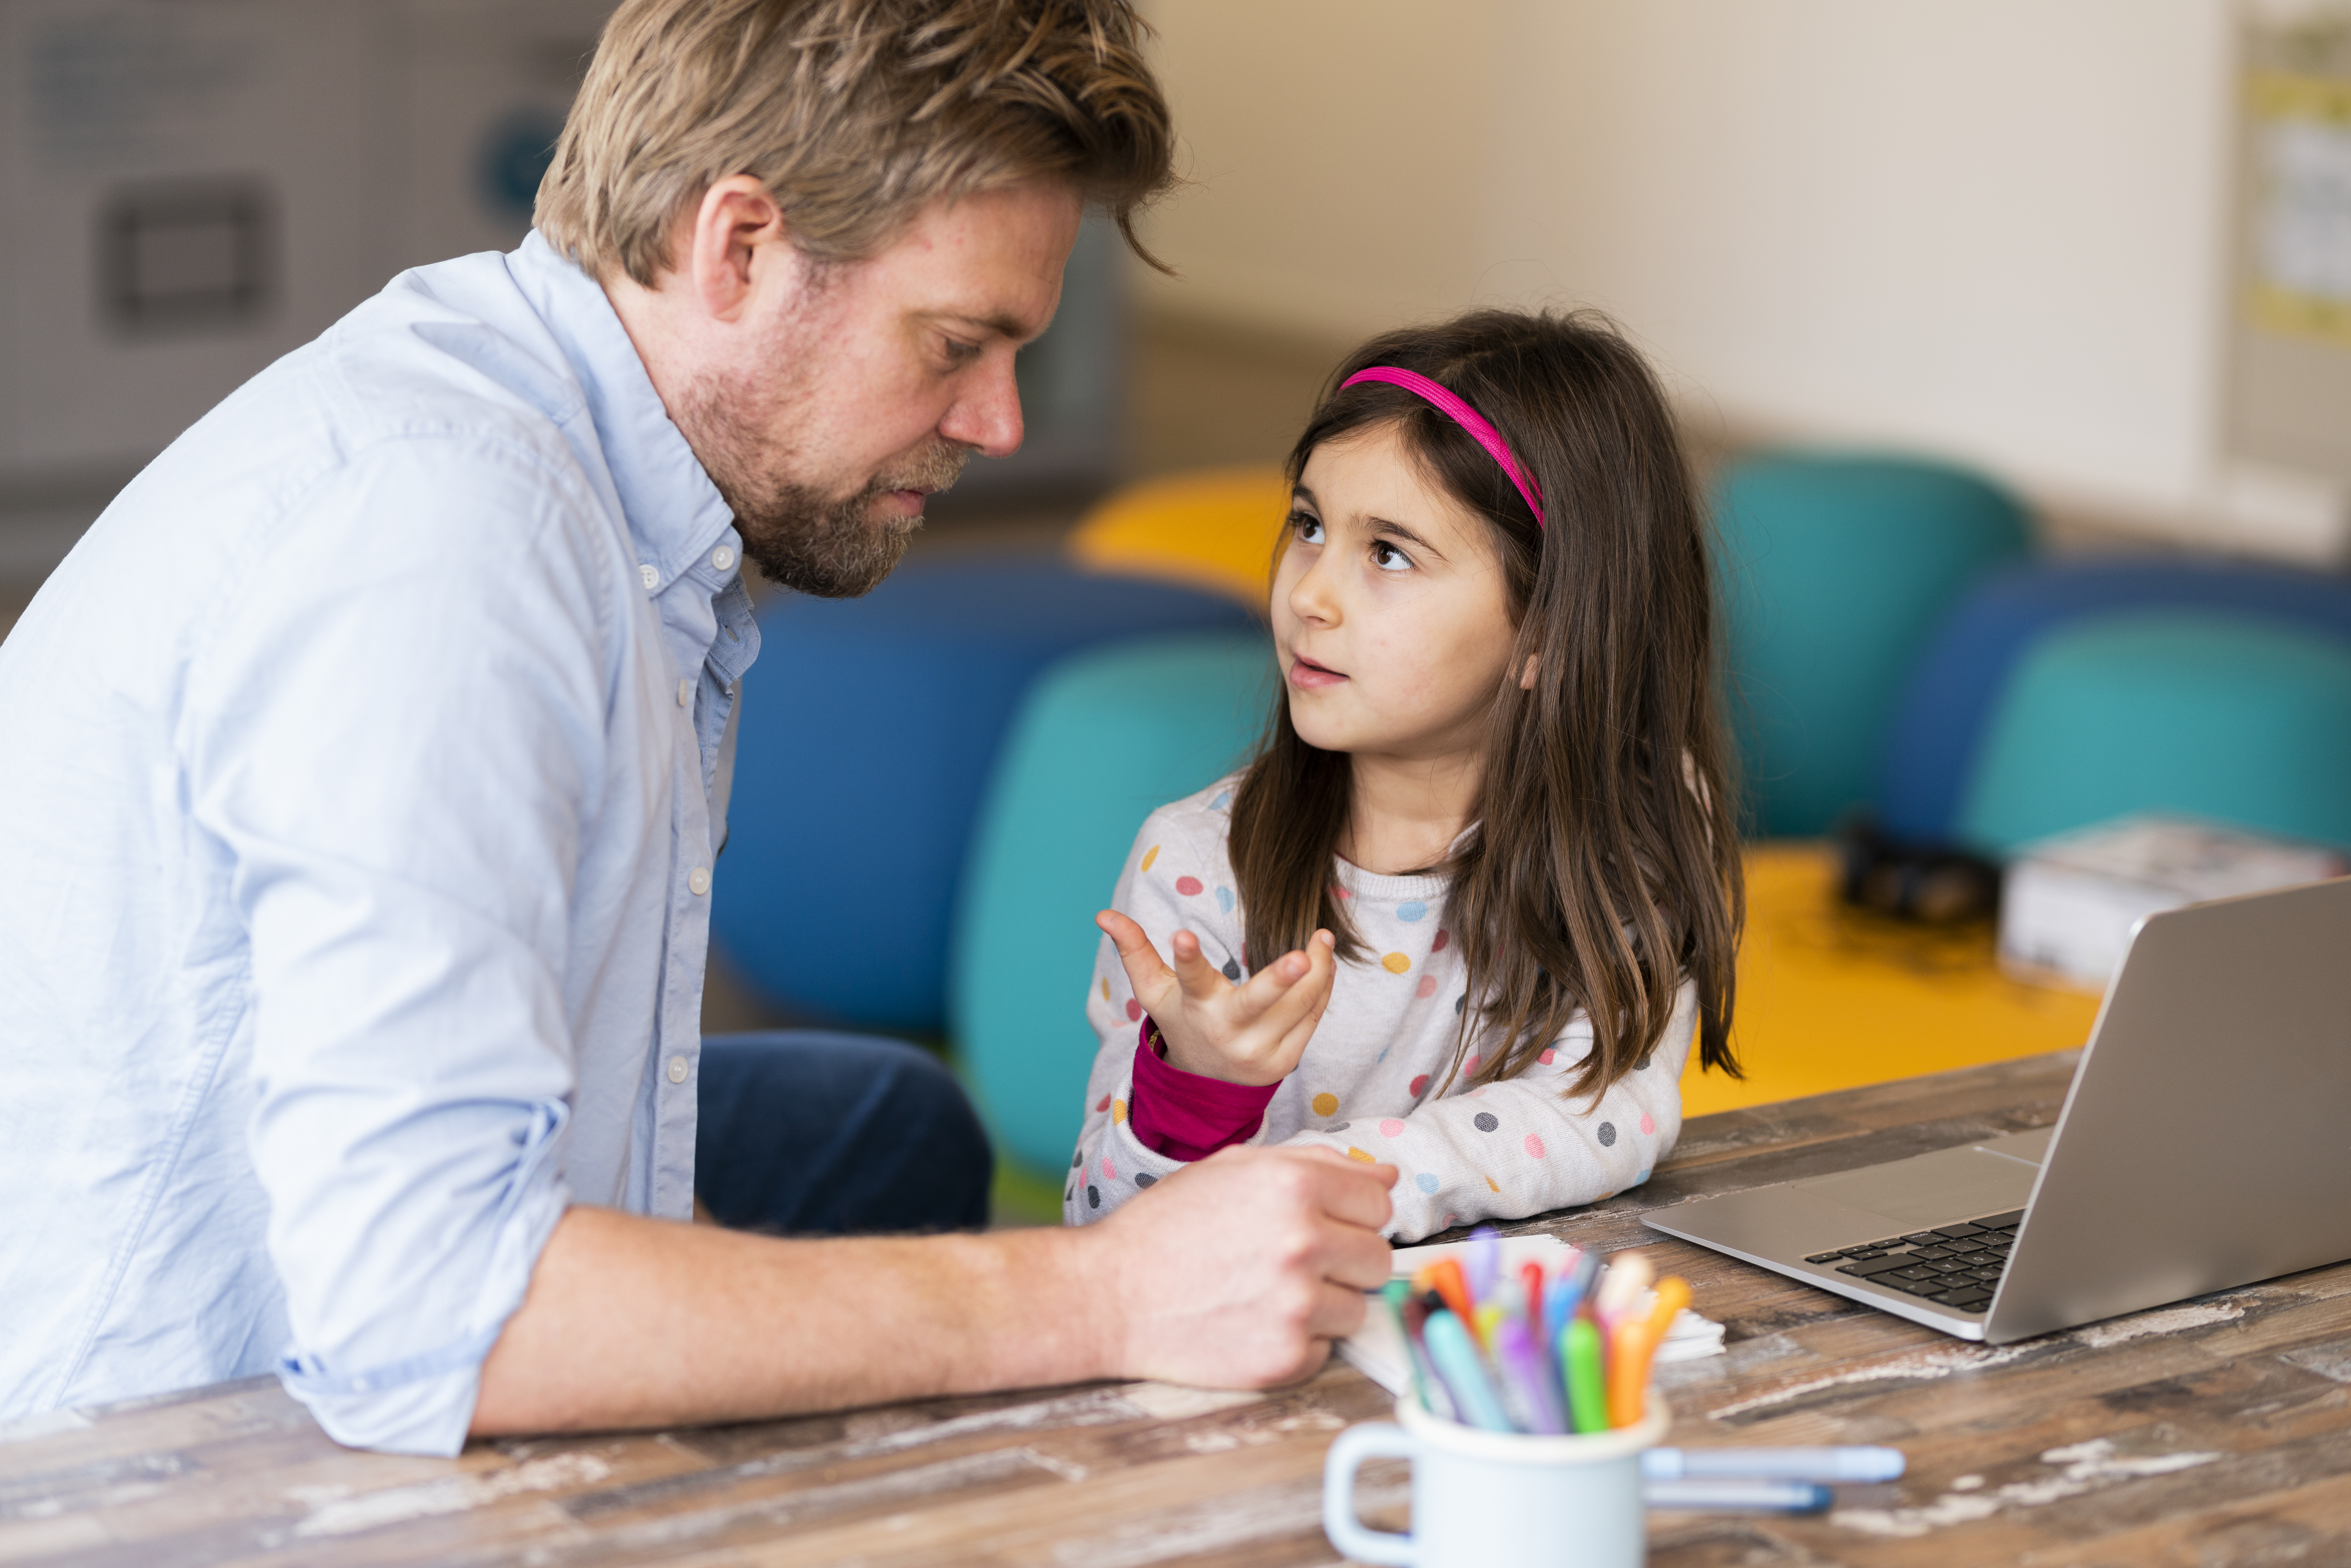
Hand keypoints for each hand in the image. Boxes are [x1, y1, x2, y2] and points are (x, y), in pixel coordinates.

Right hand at [1093, 1145, 1396, 1386]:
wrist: (1109, 1296)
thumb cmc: (1166, 1229)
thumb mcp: (1234, 1170)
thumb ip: (1318, 1164)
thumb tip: (1386, 1175)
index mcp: (1293, 1186)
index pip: (1379, 1201)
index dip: (1353, 1213)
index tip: (1327, 1223)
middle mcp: (1302, 1242)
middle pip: (1377, 1258)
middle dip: (1344, 1260)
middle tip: (1293, 1261)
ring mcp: (1296, 1304)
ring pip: (1356, 1308)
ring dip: (1322, 1304)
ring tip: (1266, 1293)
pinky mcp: (1286, 1356)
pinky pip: (1326, 1349)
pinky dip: (1298, 1341)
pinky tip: (1253, 1322)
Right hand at [1096, 909, 1335, 1085]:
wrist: (1207, 1083)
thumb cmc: (1183, 1020)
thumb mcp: (1154, 991)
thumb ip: (1134, 951)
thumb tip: (1102, 914)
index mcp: (1195, 1007)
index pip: (1189, 980)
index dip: (1185, 958)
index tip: (1182, 936)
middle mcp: (1228, 1031)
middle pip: (1257, 1003)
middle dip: (1280, 979)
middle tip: (1302, 955)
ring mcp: (1259, 1050)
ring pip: (1298, 1005)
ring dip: (1317, 969)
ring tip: (1322, 937)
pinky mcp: (1285, 1061)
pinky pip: (1312, 1017)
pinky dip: (1321, 988)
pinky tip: (1325, 963)